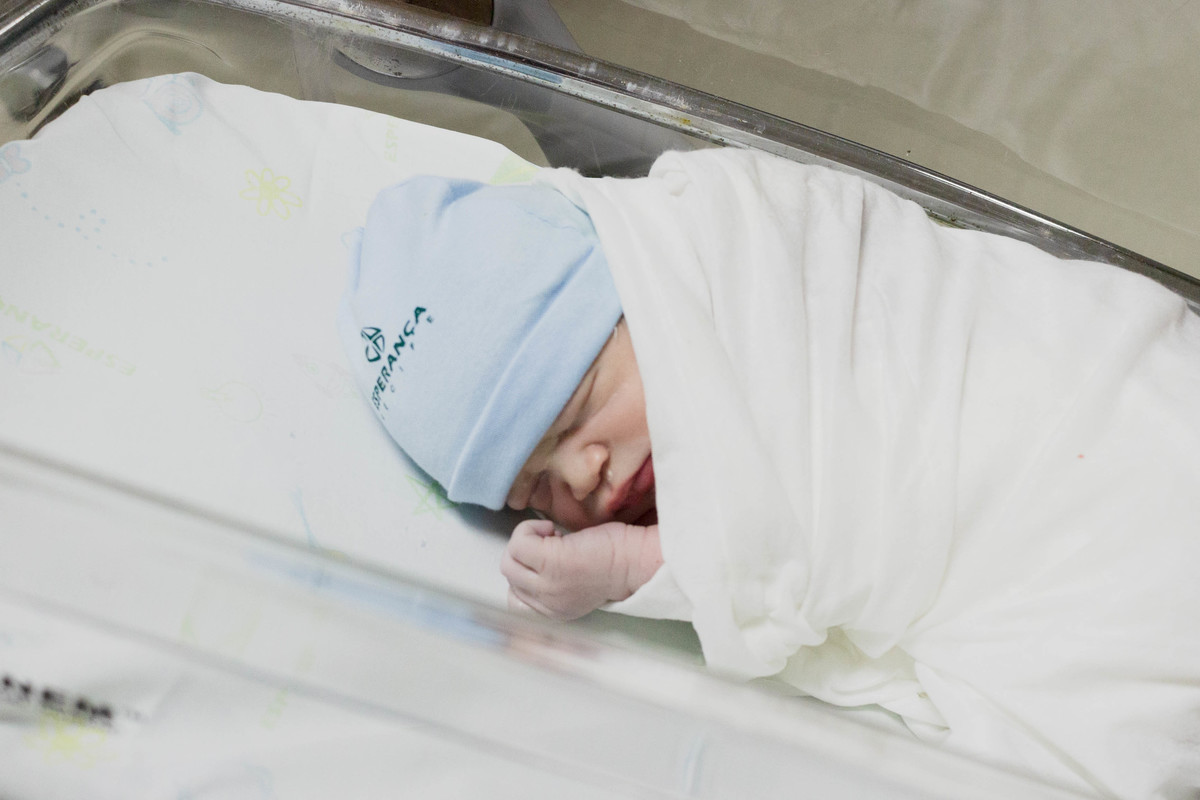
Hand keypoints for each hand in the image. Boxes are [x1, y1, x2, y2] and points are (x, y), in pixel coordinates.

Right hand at [501, 518, 661, 619]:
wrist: (635, 561)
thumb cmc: (613, 563)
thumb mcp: (575, 586)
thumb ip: (551, 583)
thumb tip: (528, 562)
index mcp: (554, 611)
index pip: (514, 599)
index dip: (524, 573)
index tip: (543, 561)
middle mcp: (548, 603)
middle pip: (508, 575)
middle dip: (524, 553)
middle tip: (551, 544)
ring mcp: (547, 585)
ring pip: (509, 560)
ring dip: (526, 540)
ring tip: (552, 536)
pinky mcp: (551, 562)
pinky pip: (519, 543)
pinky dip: (530, 530)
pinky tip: (552, 530)